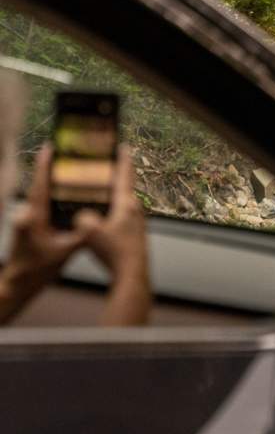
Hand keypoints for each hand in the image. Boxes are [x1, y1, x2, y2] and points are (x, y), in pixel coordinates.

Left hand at [0, 144, 86, 323]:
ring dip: (50, 183)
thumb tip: (97, 218)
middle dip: (50, 169)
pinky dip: (50, 197)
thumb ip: (82, 234)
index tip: (49, 147)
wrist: (18, 285)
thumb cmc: (37, 270)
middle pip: (39, 187)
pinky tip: (63, 195)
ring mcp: (24, 219)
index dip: (44, 165)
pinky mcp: (26, 225)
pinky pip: (39, 206)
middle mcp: (26, 215)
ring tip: (67, 170)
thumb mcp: (65, 252)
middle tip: (63, 153)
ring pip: (39, 196)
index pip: (40, 185)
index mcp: (34, 218)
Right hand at [75, 145, 150, 324]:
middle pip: (124, 188)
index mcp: (126, 203)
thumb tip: (81, 217)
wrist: (132, 275)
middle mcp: (135, 210)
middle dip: (115, 178)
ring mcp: (137, 223)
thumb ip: (82, 219)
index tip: (124, 146)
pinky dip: (113, 214)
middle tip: (106, 169)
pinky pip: (122, 218)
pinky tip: (102, 222)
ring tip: (100, 195)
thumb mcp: (90, 233)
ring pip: (123, 204)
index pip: (125, 174)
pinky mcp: (135, 235)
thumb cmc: (115, 253)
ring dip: (113, 198)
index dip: (122, 159)